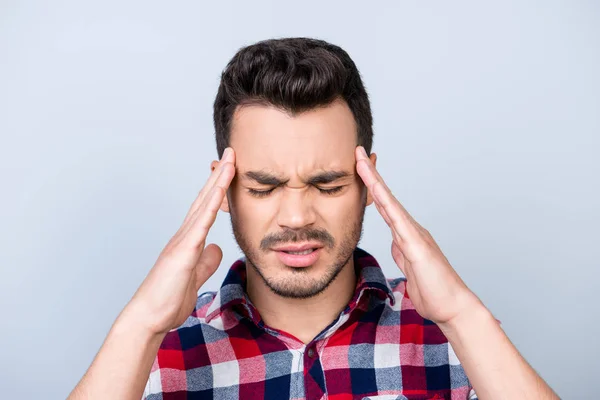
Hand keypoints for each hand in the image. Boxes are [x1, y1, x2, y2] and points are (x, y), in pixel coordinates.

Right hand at [121, 148, 235, 335]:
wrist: (148, 318)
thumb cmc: (168, 299)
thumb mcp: (195, 277)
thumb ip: (206, 261)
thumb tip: (217, 248)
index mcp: (189, 241)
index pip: (206, 208)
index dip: (218, 188)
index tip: (230, 170)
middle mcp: (185, 235)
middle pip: (205, 198)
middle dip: (219, 175)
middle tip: (231, 152)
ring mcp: (182, 242)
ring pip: (203, 205)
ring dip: (217, 182)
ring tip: (230, 160)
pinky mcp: (182, 253)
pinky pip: (200, 225)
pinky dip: (210, 206)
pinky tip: (220, 191)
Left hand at [355, 146, 480, 324]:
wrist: (453, 307)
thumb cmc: (433, 290)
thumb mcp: (409, 268)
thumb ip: (401, 252)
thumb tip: (394, 242)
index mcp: (406, 235)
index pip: (383, 206)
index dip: (370, 187)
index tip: (358, 169)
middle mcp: (410, 229)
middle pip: (384, 197)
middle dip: (369, 174)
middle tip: (356, 152)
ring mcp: (414, 235)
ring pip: (389, 202)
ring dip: (374, 182)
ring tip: (361, 162)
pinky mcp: (417, 246)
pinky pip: (398, 220)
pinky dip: (386, 203)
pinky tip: (376, 191)